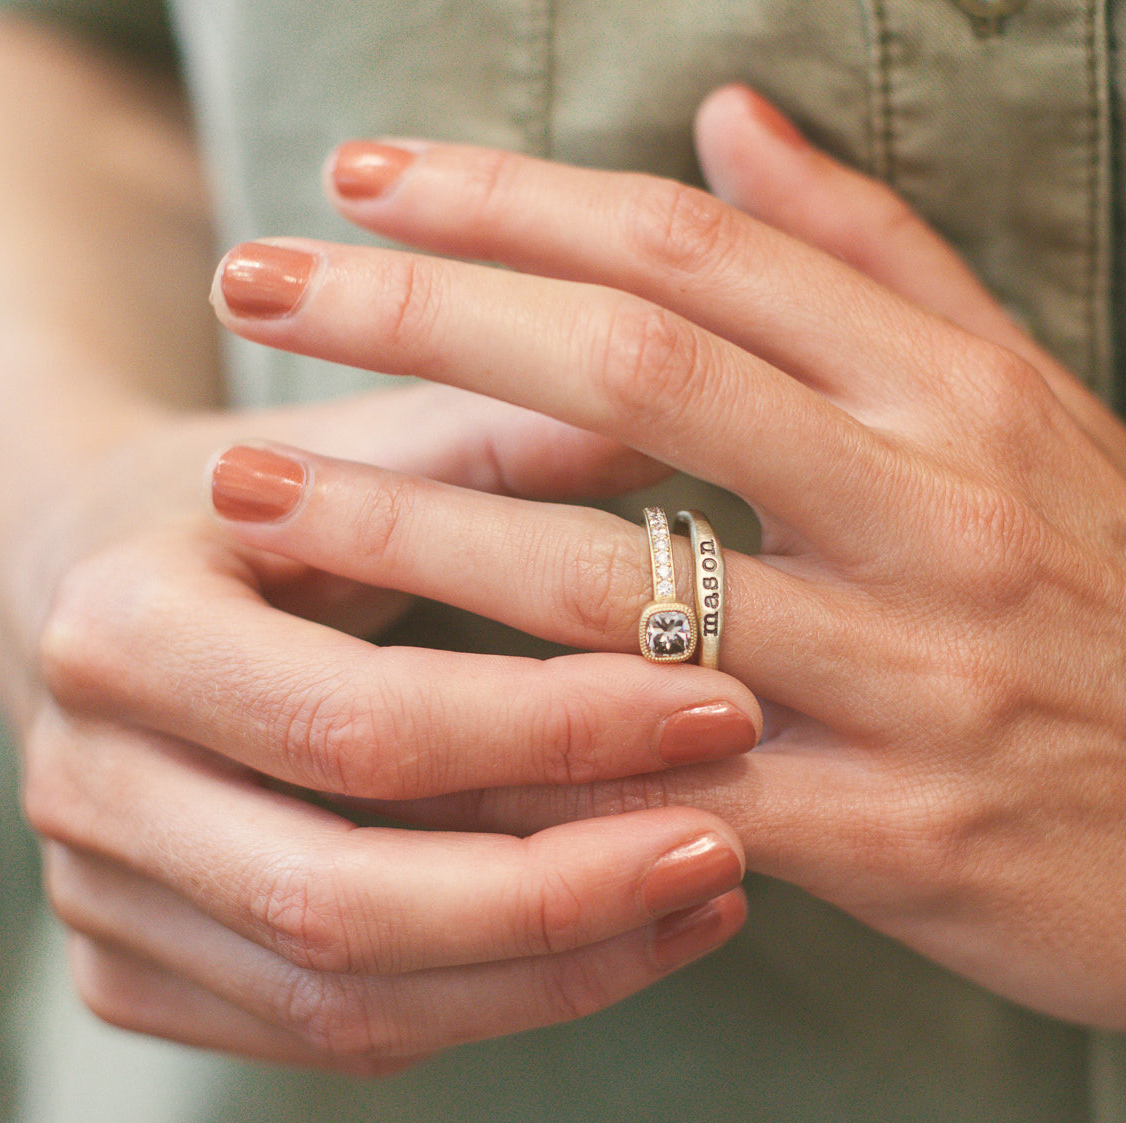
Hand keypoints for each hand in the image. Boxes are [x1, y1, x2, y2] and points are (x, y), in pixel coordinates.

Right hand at [19, 385, 757, 1071]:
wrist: (95, 571)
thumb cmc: (251, 495)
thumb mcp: (355, 440)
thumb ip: (504, 436)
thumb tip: (685, 413)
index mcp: (124, 630)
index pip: (365, 725)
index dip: (557, 734)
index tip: (721, 708)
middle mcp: (82, 785)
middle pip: (342, 907)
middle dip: (561, 896)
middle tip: (724, 847)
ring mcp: (93, 899)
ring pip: (345, 1004)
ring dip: (547, 973)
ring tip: (700, 894)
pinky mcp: (130, 970)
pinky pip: (333, 1032)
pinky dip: (485, 1005)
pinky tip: (611, 940)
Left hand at [209, 86, 1125, 1027]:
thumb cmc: (1108, 600)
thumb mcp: (1023, 404)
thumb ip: (869, 260)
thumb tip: (728, 120)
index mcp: (949, 392)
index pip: (692, 254)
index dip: (511, 202)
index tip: (362, 183)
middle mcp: (925, 507)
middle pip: (628, 373)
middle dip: (419, 319)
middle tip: (252, 287)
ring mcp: (904, 672)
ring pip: (614, 578)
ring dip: (412, 529)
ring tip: (253, 490)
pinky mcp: (885, 831)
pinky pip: (652, 778)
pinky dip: (510, 752)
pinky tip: (379, 727)